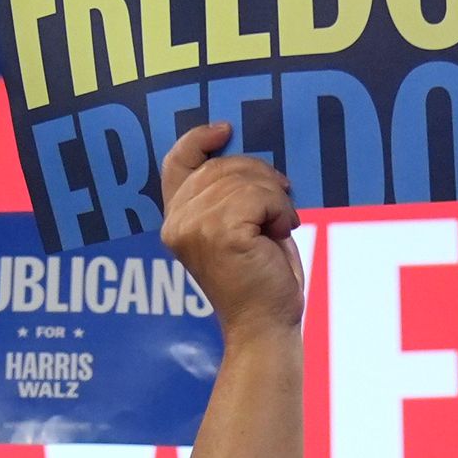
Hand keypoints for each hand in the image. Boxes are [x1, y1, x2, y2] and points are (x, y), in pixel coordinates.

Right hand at [159, 121, 305, 339]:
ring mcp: (194, 227)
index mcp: (176, 219)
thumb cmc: (258, 280)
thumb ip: (227, 196)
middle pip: (221, 166)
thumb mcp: (238, 228)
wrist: (265, 326)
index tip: (226, 130)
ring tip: (279, 226)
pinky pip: (258, 196)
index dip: (198, 139)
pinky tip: (280, 232)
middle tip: (281, 204)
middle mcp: (177, 222)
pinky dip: (279, 209)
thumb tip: (247, 158)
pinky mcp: (220, 233)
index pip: (176, 162)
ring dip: (274, 198)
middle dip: (260, 176)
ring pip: (243, 180)